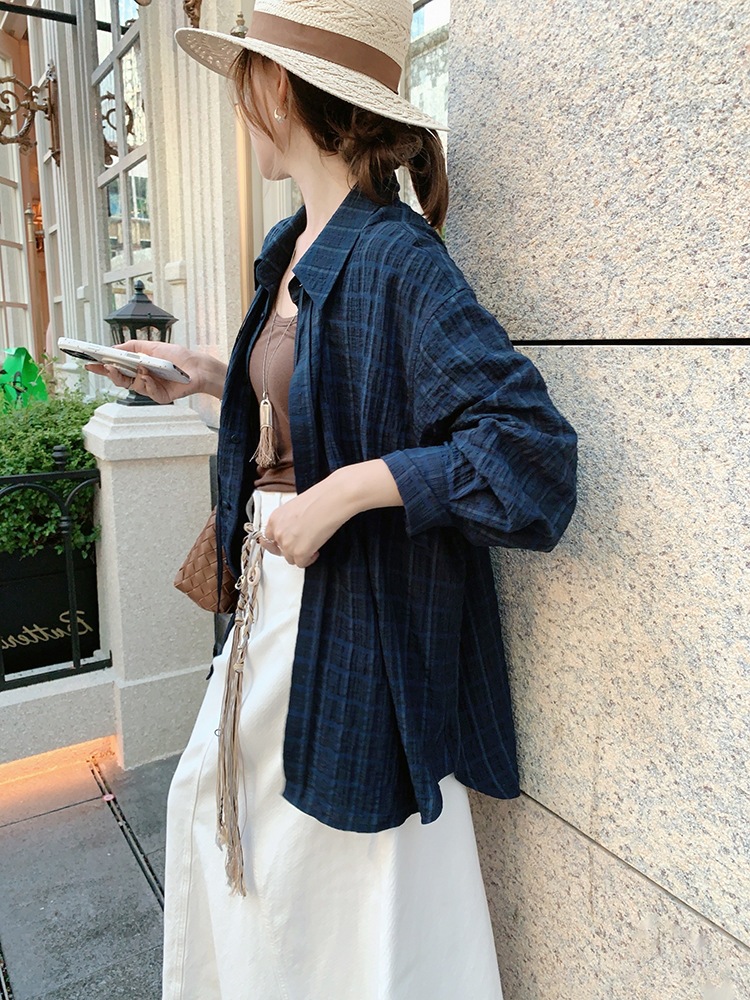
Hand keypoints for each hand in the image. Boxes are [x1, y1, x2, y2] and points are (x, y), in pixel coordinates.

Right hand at [84, 341, 226, 401]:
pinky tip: (149, 375)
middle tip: (105, 366)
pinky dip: (148, 382)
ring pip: (132, 386)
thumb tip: (112, 348)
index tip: (89, 362)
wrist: (198, 367)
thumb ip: (131, 347)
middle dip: (110, 373)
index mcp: (137, 367)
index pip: (116, 368)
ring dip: (133, 376)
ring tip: (137, 368)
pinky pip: (148, 391)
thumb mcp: (151, 347)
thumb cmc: (177, 356)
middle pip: (119, 379)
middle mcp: (141, 379)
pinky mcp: (160, 397)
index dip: (102, 366)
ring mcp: (150, 389)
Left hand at [259, 483, 344, 567]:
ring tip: (311, 546)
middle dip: (291, 548)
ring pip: (290, 558)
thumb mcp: (296, 507)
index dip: (279, 542)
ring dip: (300, 555)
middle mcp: (278, 532)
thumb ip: (289, 521)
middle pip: (281, 550)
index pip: (269, 537)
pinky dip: (309, 559)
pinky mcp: (299, 553)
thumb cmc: (319, 499)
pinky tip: (316, 550)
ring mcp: (287, 544)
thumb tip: (294, 528)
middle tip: (302, 544)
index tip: (284, 544)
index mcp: (275, 518)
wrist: (331, 501)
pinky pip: (301, 564)